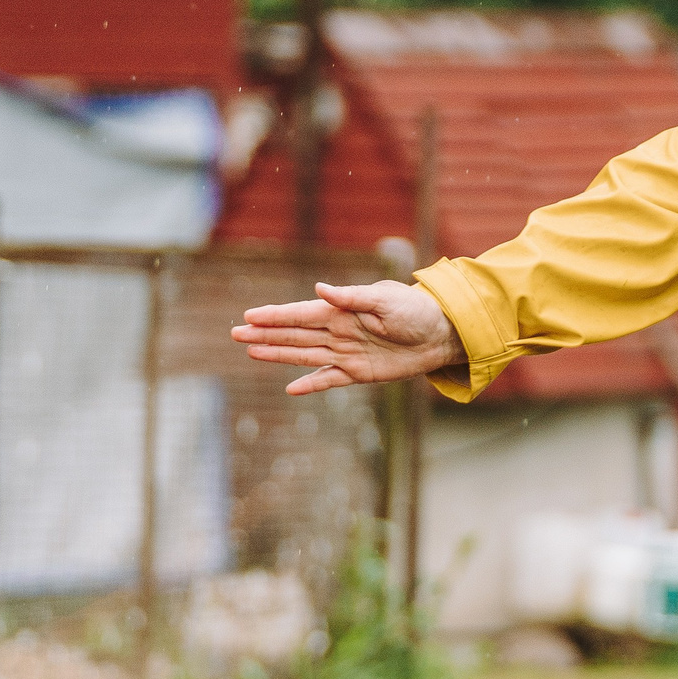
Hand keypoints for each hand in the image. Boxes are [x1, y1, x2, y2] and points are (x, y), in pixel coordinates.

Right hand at [232, 281, 466, 394]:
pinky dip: (311, 385)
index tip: (248, 316)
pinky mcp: (358, 373)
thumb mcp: (386, 300)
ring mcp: (346, 353)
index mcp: (342, 310)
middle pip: (295, 334)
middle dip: (265, 334)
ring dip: (278, 354)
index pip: (301, 314)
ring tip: (251, 353)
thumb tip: (319, 290)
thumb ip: (352, 298)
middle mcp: (339, 331)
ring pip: (304, 355)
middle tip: (235, 334)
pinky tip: (290, 389)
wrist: (441, 334)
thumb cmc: (416, 311)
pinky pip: (329, 380)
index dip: (274, 316)